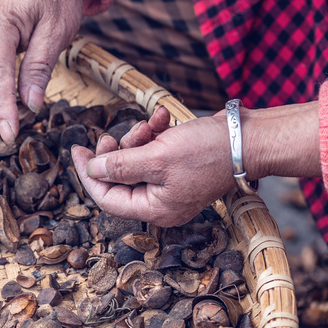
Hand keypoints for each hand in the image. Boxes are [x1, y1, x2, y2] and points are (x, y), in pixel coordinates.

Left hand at [72, 100, 320, 225]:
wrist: (249, 138)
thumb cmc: (208, 151)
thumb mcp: (157, 156)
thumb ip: (120, 165)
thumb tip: (92, 170)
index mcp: (155, 209)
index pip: (107, 198)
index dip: (88, 174)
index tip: (77, 149)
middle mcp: (162, 202)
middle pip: (120, 179)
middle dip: (116, 152)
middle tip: (113, 134)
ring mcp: (171, 185)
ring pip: (136, 161)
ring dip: (137, 138)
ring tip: (150, 124)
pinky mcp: (180, 167)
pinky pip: (155, 153)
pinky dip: (154, 134)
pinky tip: (161, 118)